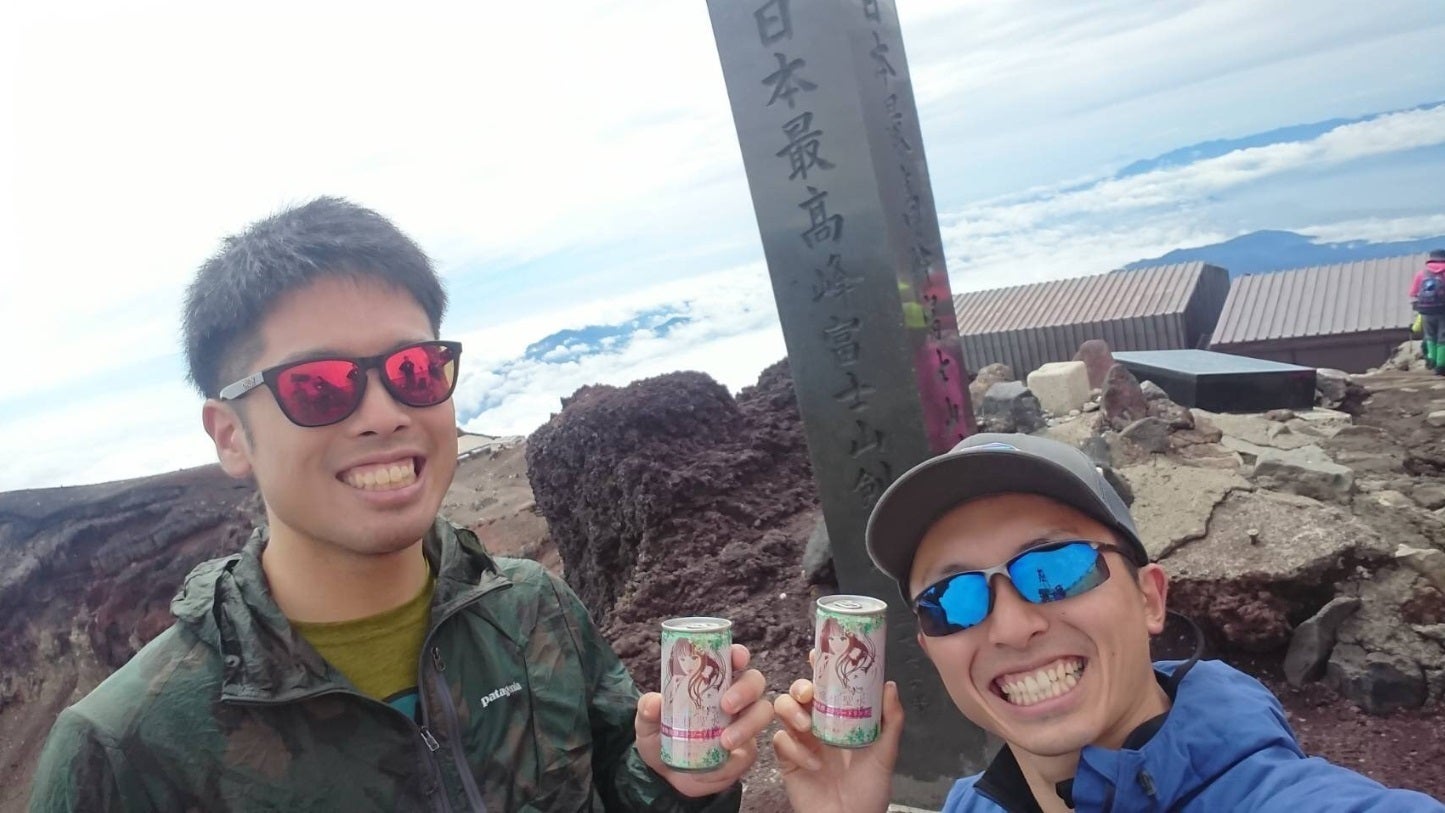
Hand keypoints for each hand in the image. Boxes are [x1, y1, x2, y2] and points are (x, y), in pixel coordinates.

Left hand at [635, 644, 773, 797]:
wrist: (668, 779)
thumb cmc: (662, 740)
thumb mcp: (648, 725)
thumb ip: (648, 712)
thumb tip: (654, 702)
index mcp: (713, 682)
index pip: (732, 660)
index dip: (739, 654)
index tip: (736, 657)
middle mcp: (734, 698)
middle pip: (755, 681)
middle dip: (746, 690)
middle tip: (726, 705)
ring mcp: (744, 724)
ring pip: (762, 713)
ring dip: (748, 725)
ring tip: (725, 741)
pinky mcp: (746, 753)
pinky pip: (751, 751)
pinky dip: (735, 759)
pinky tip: (720, 764)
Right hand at [772, 677, 903, 812]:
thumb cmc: (870, 790)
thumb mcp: (885, 753)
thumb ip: (890, 720)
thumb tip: (889, 685)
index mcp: (839, 720)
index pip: (826, 687)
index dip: (818, 668)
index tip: (816, 655)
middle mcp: (817, 726)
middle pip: (798, 693)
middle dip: (799, 687)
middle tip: (808, 694)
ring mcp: (801, 742)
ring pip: (782, 710)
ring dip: (791, 712)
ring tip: (807, 727)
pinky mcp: (787, 760)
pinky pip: (780, 741)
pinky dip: (795, 749)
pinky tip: (814, 764)